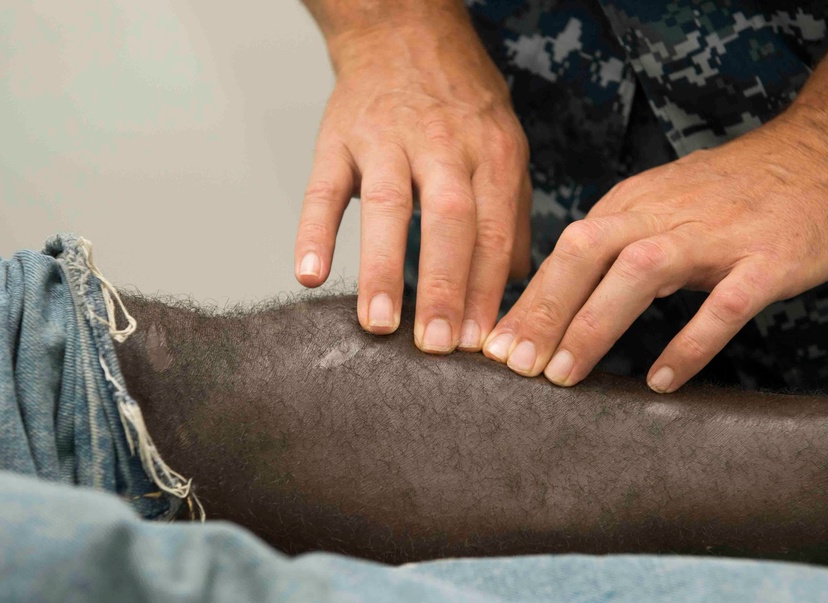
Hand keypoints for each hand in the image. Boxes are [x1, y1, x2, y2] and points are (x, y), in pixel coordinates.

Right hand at [294, 10, 530, 352]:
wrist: (402, 29)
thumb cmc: (457, 98)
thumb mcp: (502, 143)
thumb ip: (509, 211)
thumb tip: (518, 282)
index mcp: (490, 153)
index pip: (493, 232)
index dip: (490, 291)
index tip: (484, 344)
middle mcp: (443, 145)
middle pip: (449, 221)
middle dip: (445, 287)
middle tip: (439, 346)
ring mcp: (387, 139)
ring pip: (387, 206)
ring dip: (383, 268)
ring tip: (380, 324)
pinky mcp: (339, 137)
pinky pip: (323, 187)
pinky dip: (314, 230)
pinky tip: (309, 274)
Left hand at [481, 112, 827, 391]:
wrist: (826, 156)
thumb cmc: (732, 195)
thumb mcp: (661, 211)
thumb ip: (618, 252)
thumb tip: (570, 305)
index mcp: (630, 206)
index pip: (564, 254)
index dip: (526, 300)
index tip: (492, 350)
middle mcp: (662, 214)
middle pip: (585, 254)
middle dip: (543, 310)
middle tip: (514, 367)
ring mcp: (715, 235)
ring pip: (640, 272)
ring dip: (595, 323)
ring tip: (564, 376)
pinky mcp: (767, 259)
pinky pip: (723, 304)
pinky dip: (689, 342)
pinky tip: (663, 380)